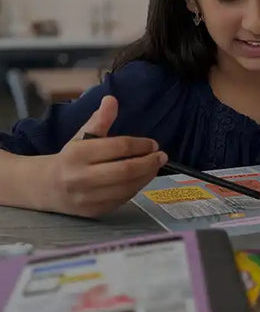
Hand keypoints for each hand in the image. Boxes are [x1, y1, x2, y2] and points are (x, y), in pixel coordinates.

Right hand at [44, 95, 166, 217]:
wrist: (45, 187)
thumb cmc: (70, 158)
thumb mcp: (81, 136)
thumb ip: (99, 120)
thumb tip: (112, 99)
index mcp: (77, 154)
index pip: (118, 147)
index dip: (140, 145)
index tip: (153, 144)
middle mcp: (81, 177)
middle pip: (125, 170)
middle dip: (149, 163)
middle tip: (162, 156)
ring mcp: (87, 197)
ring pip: (127, 187)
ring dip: (147, 176)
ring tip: (155, 166)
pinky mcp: (94, 211)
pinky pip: (123, 199)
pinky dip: (137, 187)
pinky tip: (143, 178)